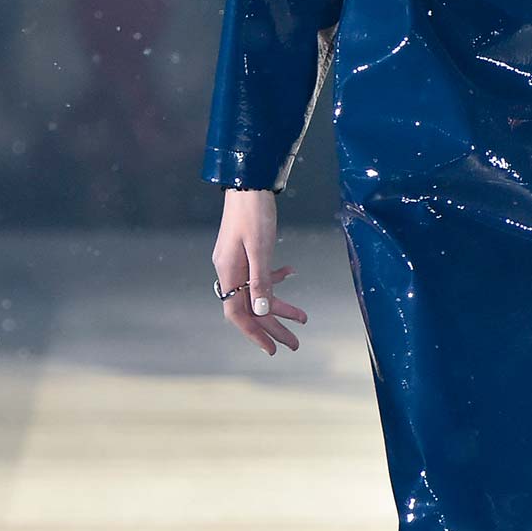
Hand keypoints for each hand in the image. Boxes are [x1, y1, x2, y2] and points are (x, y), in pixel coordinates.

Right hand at [212, 189, 308, 356]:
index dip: (255, 333)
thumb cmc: (253, 212)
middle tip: (295, 344)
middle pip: (251, 307)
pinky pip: (259, 273)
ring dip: (279, 306)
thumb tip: (261, 311)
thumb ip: (261, 280)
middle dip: (274, 327)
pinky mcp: (244, 251)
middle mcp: (229, 270)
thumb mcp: (260, 248)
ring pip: (257, 292)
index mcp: (228, 272)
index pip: (237, 314)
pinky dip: (275, 278)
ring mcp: (236, 261)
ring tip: (303, 318)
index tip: (272, 349)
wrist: (248, 181)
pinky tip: (291, 273)